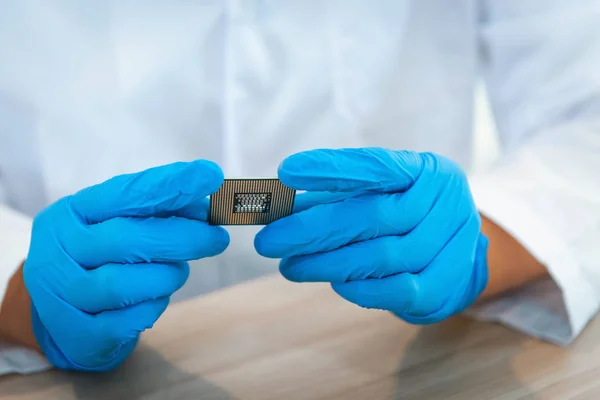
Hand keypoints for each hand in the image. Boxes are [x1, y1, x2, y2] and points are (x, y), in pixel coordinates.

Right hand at [24, 160, 228, 371]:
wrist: (56, 313)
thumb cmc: (99, 257)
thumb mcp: (117, 224)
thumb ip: (157, 212)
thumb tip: (205, 209)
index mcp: (72, 212)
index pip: (125, 193)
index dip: (171, 184)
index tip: (211, 176)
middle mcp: (60, 250)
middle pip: (129, 240)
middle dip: (184, 238)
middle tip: (218, 238)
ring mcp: (63, 294)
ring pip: (126, 284)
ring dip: (167, 276)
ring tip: (179, 271)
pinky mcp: (77, 334)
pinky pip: (128, 321)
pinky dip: (153, 308)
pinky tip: (157, 298)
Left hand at [255, 148, 487, 323]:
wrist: (458, 255)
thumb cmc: (405, 216)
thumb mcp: (376, 196)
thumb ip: (333, 199)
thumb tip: (276, 208)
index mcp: (424, 170)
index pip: (376, 165)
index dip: (331, 169)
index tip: (286, 172)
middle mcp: (444, 201)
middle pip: (372, 215)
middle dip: (313, 230)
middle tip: (269, 242)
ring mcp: (451, 244)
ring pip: (381, 256)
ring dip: (327, 264)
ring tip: (290, 267)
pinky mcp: (445, 285)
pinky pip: (395, 289)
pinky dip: (359, 287)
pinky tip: (333, 283)